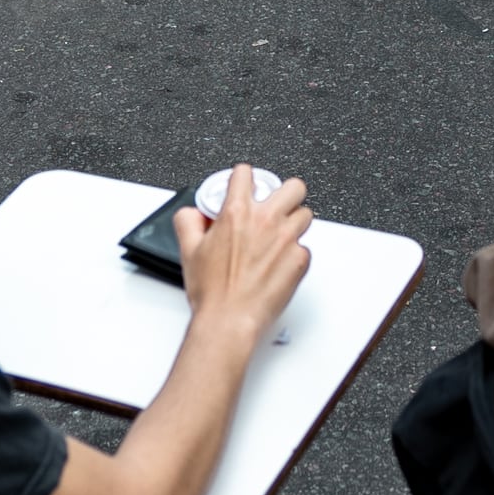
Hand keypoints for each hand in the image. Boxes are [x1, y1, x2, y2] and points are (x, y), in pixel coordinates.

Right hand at [175, 164, 313, 342]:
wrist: (229, 321)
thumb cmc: (213, 292)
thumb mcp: (188, 250)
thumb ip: (188, 221)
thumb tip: (193, 213)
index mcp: (237, 213)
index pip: (246, 173)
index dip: (243, 177)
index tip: (245, 184)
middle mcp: (266, 221)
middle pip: (293, 187)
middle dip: (284, 193)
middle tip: (275, 206)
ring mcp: (287, 240)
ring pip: (305, 215)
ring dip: (293, 222)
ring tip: (279, 236)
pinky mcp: (300, 260)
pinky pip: (304, 247)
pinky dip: (294, 253)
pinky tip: (279, 263)